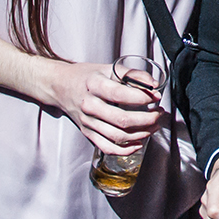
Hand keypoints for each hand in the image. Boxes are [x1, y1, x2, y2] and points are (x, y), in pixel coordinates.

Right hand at [41, 61, 164, 154]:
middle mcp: (89, 105)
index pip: (120, 94)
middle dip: (147, 119)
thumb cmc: (86, 76)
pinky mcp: (87, 133)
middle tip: (159, 114)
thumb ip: (132, 74)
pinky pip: (107, 147)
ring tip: (154, 126)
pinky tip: (138, 143)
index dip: (142, 97)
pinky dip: (125, 150)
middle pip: (122, 119)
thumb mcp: (107, 68)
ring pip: (118, 136)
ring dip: (141, 134)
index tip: (156, 97)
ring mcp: (87, 121)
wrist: (60, 86)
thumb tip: (153, 84)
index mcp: (94, 85)